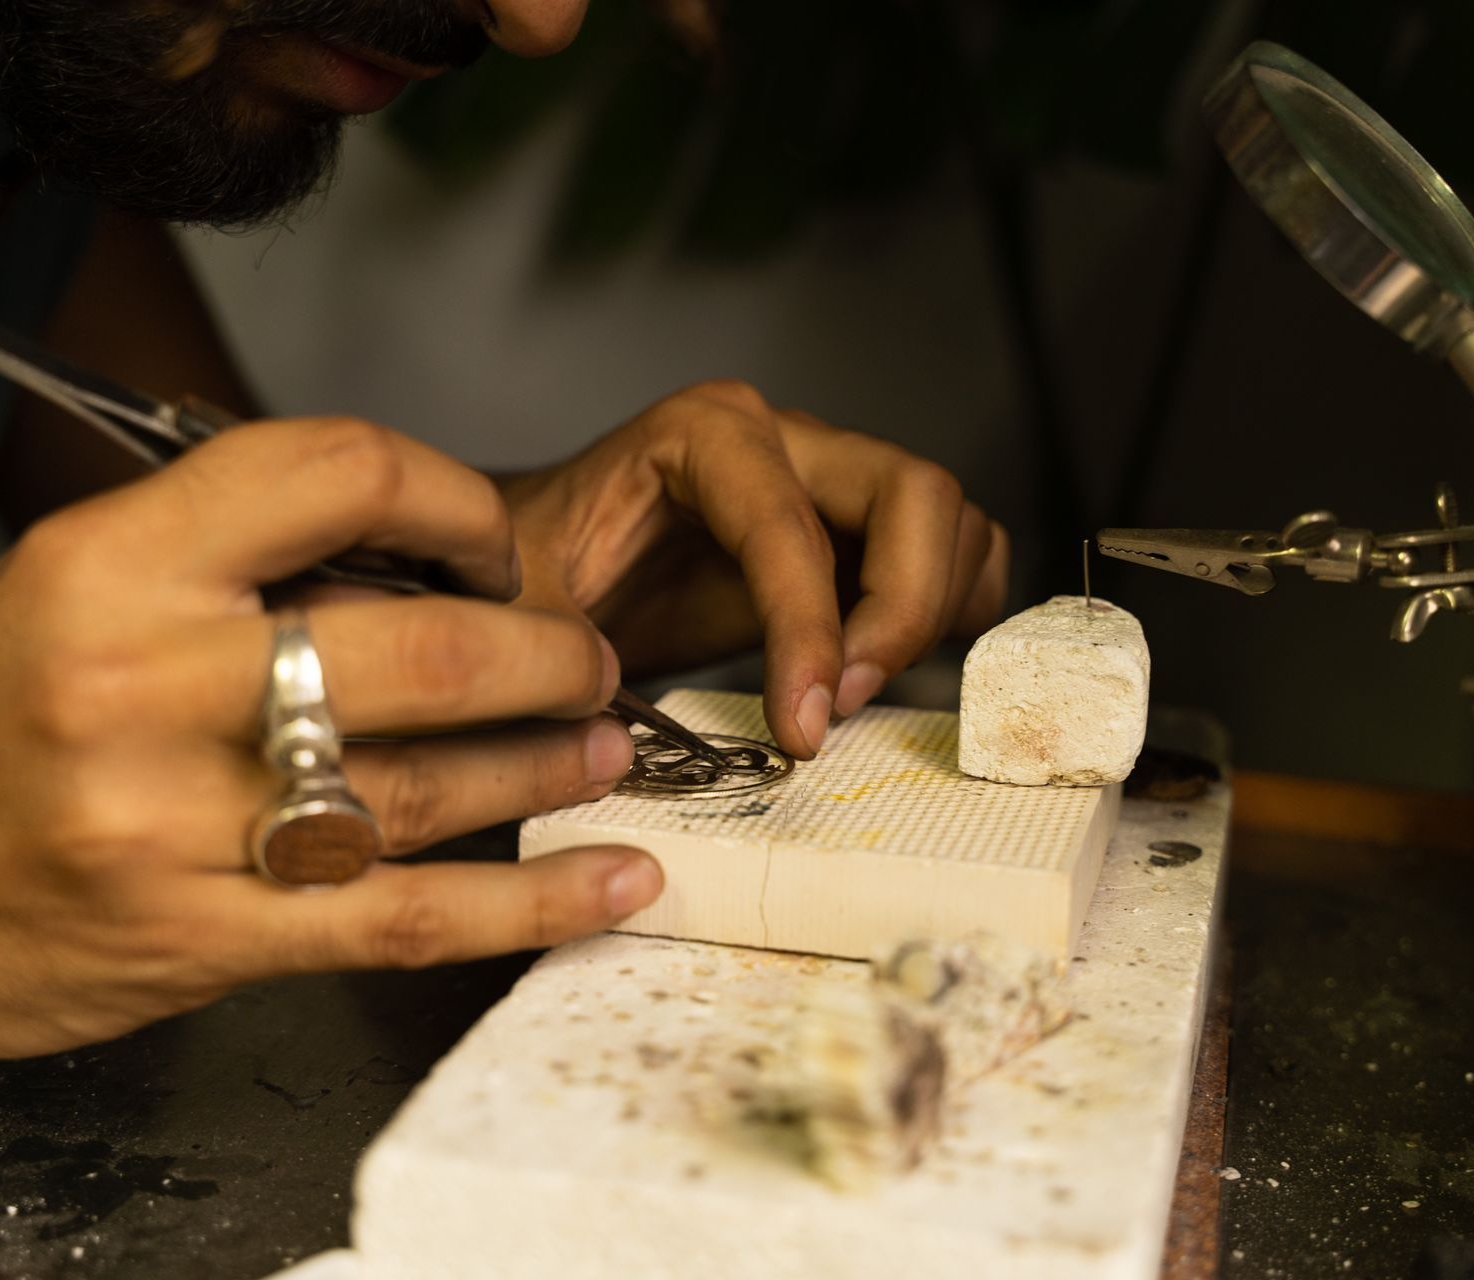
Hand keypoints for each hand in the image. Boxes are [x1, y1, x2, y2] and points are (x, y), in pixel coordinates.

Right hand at [0, 419, 661, 1057]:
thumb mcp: (66, 588)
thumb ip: (229, 560)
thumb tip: (417, 559)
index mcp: (108, 566)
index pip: (331, 473)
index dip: (452, 499)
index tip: (496, 541)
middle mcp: (143, 685)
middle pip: (416, 648)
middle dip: (542, 651)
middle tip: (586, 657)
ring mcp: (174, 826)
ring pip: (424, 785)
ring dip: (547, 762)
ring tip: (605, 745)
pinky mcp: (203, 941)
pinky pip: (402, 917)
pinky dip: (527, 903)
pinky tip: (613, 877)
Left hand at [499, 381, 1008, 759]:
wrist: (547, 565)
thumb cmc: (534, 576)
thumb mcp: (519, 611)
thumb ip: (553, 655)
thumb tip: (611, 718)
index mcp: (703, 434)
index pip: (791, 529)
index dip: (811, 635)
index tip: (802, 730)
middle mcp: (783, 438)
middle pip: (914, 495)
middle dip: (902, 612)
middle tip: (843, 706)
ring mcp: (831, 477)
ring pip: (950, 521)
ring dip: (931, 616)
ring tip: (852, 695)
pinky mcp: (857, 527)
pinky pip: (953, 550)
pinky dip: (949, 612)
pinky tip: (883, 669)